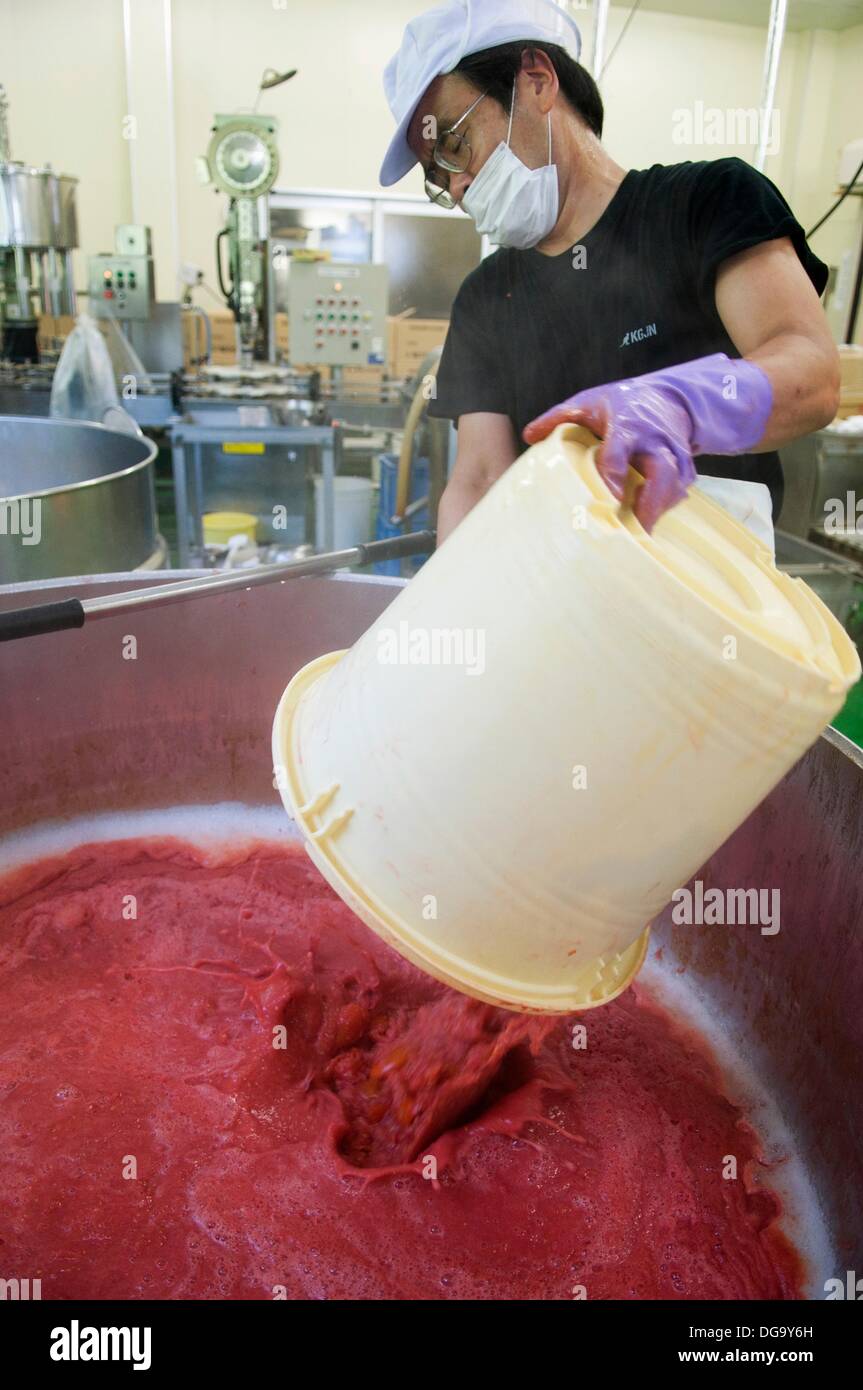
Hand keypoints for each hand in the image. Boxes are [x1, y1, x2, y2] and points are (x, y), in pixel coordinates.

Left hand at [522, 353, 772, 533]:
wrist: (672, 398)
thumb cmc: (623, 403)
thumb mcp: (589, 402)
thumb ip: (559, 418)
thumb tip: (528, 435)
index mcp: (628, 424)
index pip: (619, 451)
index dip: (615, 474)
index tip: (610, 498)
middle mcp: (656, 440)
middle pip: (661, 475)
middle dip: (650, 505)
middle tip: (635, 533)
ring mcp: (676, 456)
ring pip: (673, 488)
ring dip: (656, 512)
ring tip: (636, 537)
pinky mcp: (686, 469)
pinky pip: (678, 493)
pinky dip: (663, 509)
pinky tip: (645, 522)